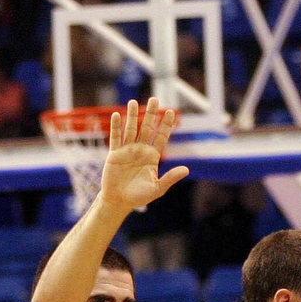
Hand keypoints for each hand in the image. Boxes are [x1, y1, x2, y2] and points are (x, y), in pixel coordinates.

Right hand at [99, 98, 189, 212]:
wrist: (119, 202)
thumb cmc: (138, 197)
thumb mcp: (157, 188)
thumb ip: (170, 178)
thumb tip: (186, 169)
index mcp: (152, 156)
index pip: (161, 136)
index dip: (165, 125)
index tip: (170, 112)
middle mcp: (140, 149)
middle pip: (146, 128)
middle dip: (150, 114)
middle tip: (154, 99)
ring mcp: (127, 150)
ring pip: (130, 129)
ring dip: (132, 116)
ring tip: (133, 102)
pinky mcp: (114, 154)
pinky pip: (115, 138)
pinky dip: (116, 127)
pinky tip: (117, 115)